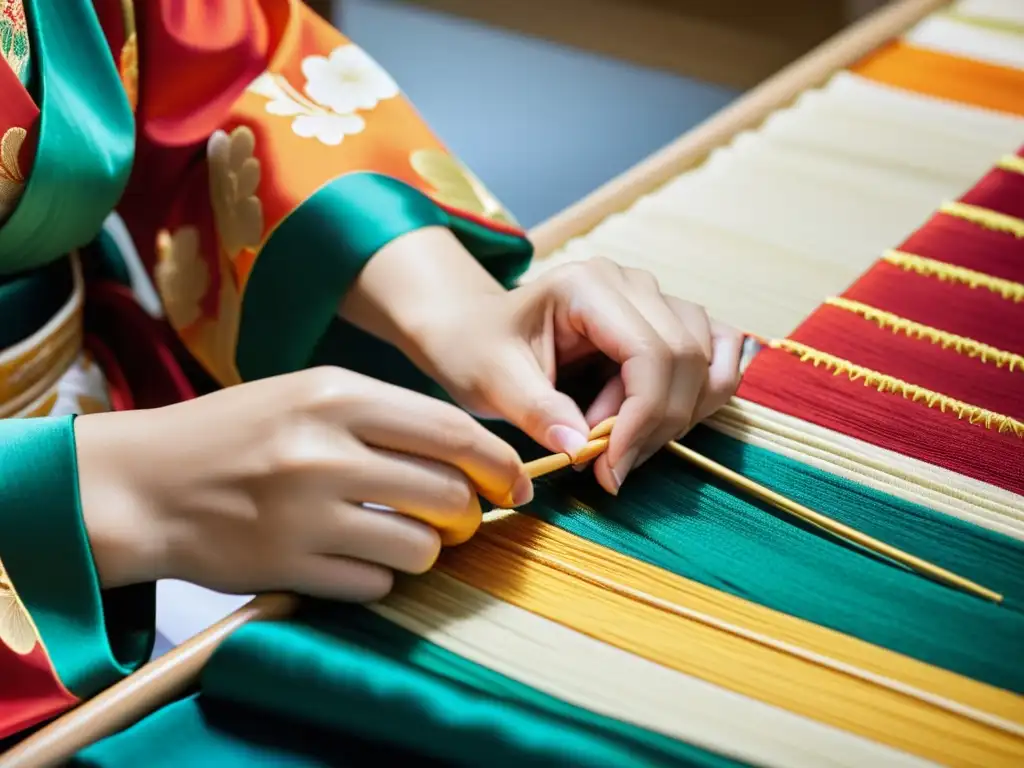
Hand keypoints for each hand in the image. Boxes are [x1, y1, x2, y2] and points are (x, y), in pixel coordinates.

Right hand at [74, 367, 529, 601]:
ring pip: (420, 546)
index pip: (452, 431)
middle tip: (461, 517)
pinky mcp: (287, 567)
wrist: (144, 482)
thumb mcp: (310, 396)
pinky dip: (379, 575)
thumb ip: (387, 417)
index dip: (500, 462)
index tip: (519, 483)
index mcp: (336, 395)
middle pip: (448, 493)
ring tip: (404, 536)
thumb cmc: (237, 432)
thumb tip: (472, 455)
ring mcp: (304, 514)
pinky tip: (354, 557)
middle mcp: (324, 451)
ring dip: (428, 548)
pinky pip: (375, 583)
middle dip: (470, 513)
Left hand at [401, 257, 744, 494]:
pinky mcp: (667, 321)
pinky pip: (716, 355)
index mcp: (588, 285)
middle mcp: (632, 283)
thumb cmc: (476, 349)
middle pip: (685, 360)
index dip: (642, 418)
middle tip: (605, 468)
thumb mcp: (492, 382)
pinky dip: (702, 396)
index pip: (650, 352)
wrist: (472, 331)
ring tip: (613, 442)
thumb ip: (537, 411)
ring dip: (672, 417)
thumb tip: (580, 446)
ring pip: (705, 363)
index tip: (610, 470)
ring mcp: (656, 299)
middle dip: (654, 427)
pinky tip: (660, 422)